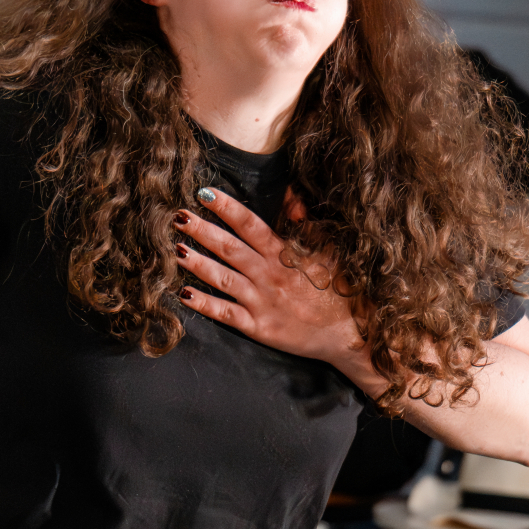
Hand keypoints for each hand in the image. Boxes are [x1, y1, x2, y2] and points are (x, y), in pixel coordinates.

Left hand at [174, 188, 364, 366]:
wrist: (352, 334)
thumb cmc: (342, 290)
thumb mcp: (329, 250)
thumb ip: (306, 223)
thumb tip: (289, 195)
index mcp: (285, 254)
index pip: (250, 225)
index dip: (227, 207)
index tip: (204, 193)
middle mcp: (270, 275)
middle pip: (229, 248)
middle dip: (202, 230)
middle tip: (178, 216)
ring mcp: (262, 302)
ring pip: (223, 279)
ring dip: (198, 263)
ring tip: (175, 249)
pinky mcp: (260, 328)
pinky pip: (227, 314)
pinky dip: (205, 305)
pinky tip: (184, 294)